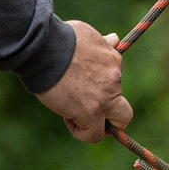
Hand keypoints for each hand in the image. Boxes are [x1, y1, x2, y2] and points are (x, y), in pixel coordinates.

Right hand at [34, 19, 132, 141]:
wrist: (44, 47)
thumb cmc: (58, 38)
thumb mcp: (86, 34)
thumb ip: (102, 43)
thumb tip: (115, 39)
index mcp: (113, 61)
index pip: (113, 82)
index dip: (97, 89)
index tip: (79, 86)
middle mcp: (114, 80)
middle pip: (124, 112)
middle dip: (110, 118)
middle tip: (89, 115)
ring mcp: (105, 98)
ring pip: (114, 125)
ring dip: (94, 125)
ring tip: (71, 113)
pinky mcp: (92, 112)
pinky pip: (94, 134)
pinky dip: (80, 132)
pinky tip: (66, 116)